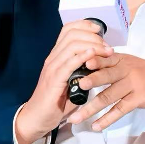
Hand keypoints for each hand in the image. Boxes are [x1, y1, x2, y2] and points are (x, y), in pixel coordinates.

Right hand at [15, 20, 114, 143]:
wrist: (37, 117)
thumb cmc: (55, 101)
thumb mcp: (70, 80)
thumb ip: (81, 69)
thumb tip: (98, 62)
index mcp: (56, 56)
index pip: (68, 30)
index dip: (85, 25)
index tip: (99, 30)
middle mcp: (53, 58)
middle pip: (72, 34)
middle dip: (93, 36)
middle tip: (107, 47)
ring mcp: (52, 68)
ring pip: (72, 45)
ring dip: (93, 45)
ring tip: (106, 52)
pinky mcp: (54, 80)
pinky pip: (69, 63)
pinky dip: (82, 56)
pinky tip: (92, 55)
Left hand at [65, 53, 144, 130]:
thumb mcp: (131, 64)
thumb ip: (113, 65)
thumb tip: (89, 67)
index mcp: (122, 59)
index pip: (102, 59)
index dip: (88, 62)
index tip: (72, 64)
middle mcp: (127, 69)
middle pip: (103, 76)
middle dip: (87, 82)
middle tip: (72, 87)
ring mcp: (133, 84)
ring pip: (108, 96)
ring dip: (90, 108)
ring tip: (76, 117)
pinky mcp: (139, 98)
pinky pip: (119, 110)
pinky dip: (106, 119)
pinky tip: (96, 126)